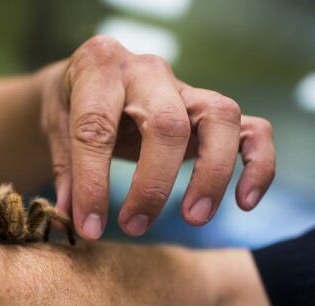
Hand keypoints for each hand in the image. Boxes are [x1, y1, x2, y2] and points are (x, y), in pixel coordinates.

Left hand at [41, 35, 274, 239]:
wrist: (95, 73)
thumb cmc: (73, 104)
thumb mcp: (56, 126)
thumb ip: (66, 169)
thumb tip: (73, 217)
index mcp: (99, 69)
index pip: (96, 127)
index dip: (91, 182)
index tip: (89, 226)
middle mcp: (148, 72)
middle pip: (166, 123)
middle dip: (152, 184)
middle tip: (134, 227)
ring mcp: (187, 88)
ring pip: (220, 119)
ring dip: (211, 173)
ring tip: (193, 218)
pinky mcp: (212, 109)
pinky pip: (252, 129)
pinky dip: (258, 164)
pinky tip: (245, 201)